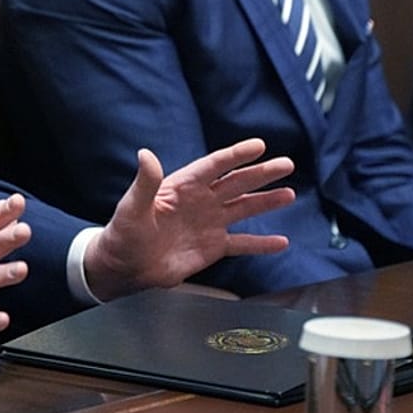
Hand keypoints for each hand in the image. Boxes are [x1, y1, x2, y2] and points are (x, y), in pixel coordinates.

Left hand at [83, 139, 294, 300]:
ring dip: (266, 202)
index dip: (236, 155)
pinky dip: (262, 244)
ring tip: (289, 194)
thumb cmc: (123, 234)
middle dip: (261, 174)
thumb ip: (145, 182)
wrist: (125, 267)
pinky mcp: (212, 247)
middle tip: (286, 164)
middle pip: (236, 183)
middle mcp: (200, 202)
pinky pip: (242, 243)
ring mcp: (208, 224)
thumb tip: (145, 154)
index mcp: (182, 187)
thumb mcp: (132, 207)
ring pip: (243, 208)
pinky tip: (281, 242)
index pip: (213, 166)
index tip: (258, 145)